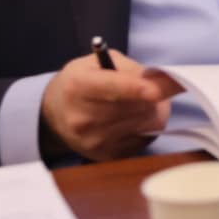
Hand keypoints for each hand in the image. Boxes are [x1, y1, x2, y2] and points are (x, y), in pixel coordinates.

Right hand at [40, 49, 178, 162]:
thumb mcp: (99, 62)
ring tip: (143, 102)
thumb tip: (163, 81)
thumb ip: (130, 68)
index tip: (157, 91)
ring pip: (143, 124)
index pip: (113, 89)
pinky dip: (146, 128)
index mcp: (79, 86)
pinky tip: (133, 119)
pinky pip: (143, 140)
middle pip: (135, 108)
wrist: (54, 113)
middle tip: (156, 88)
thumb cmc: (83, 80)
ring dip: (153, 112)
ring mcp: (92, 141)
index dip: (138, 89)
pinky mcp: (104, 156)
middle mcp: (82, 117)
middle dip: (155, 97)